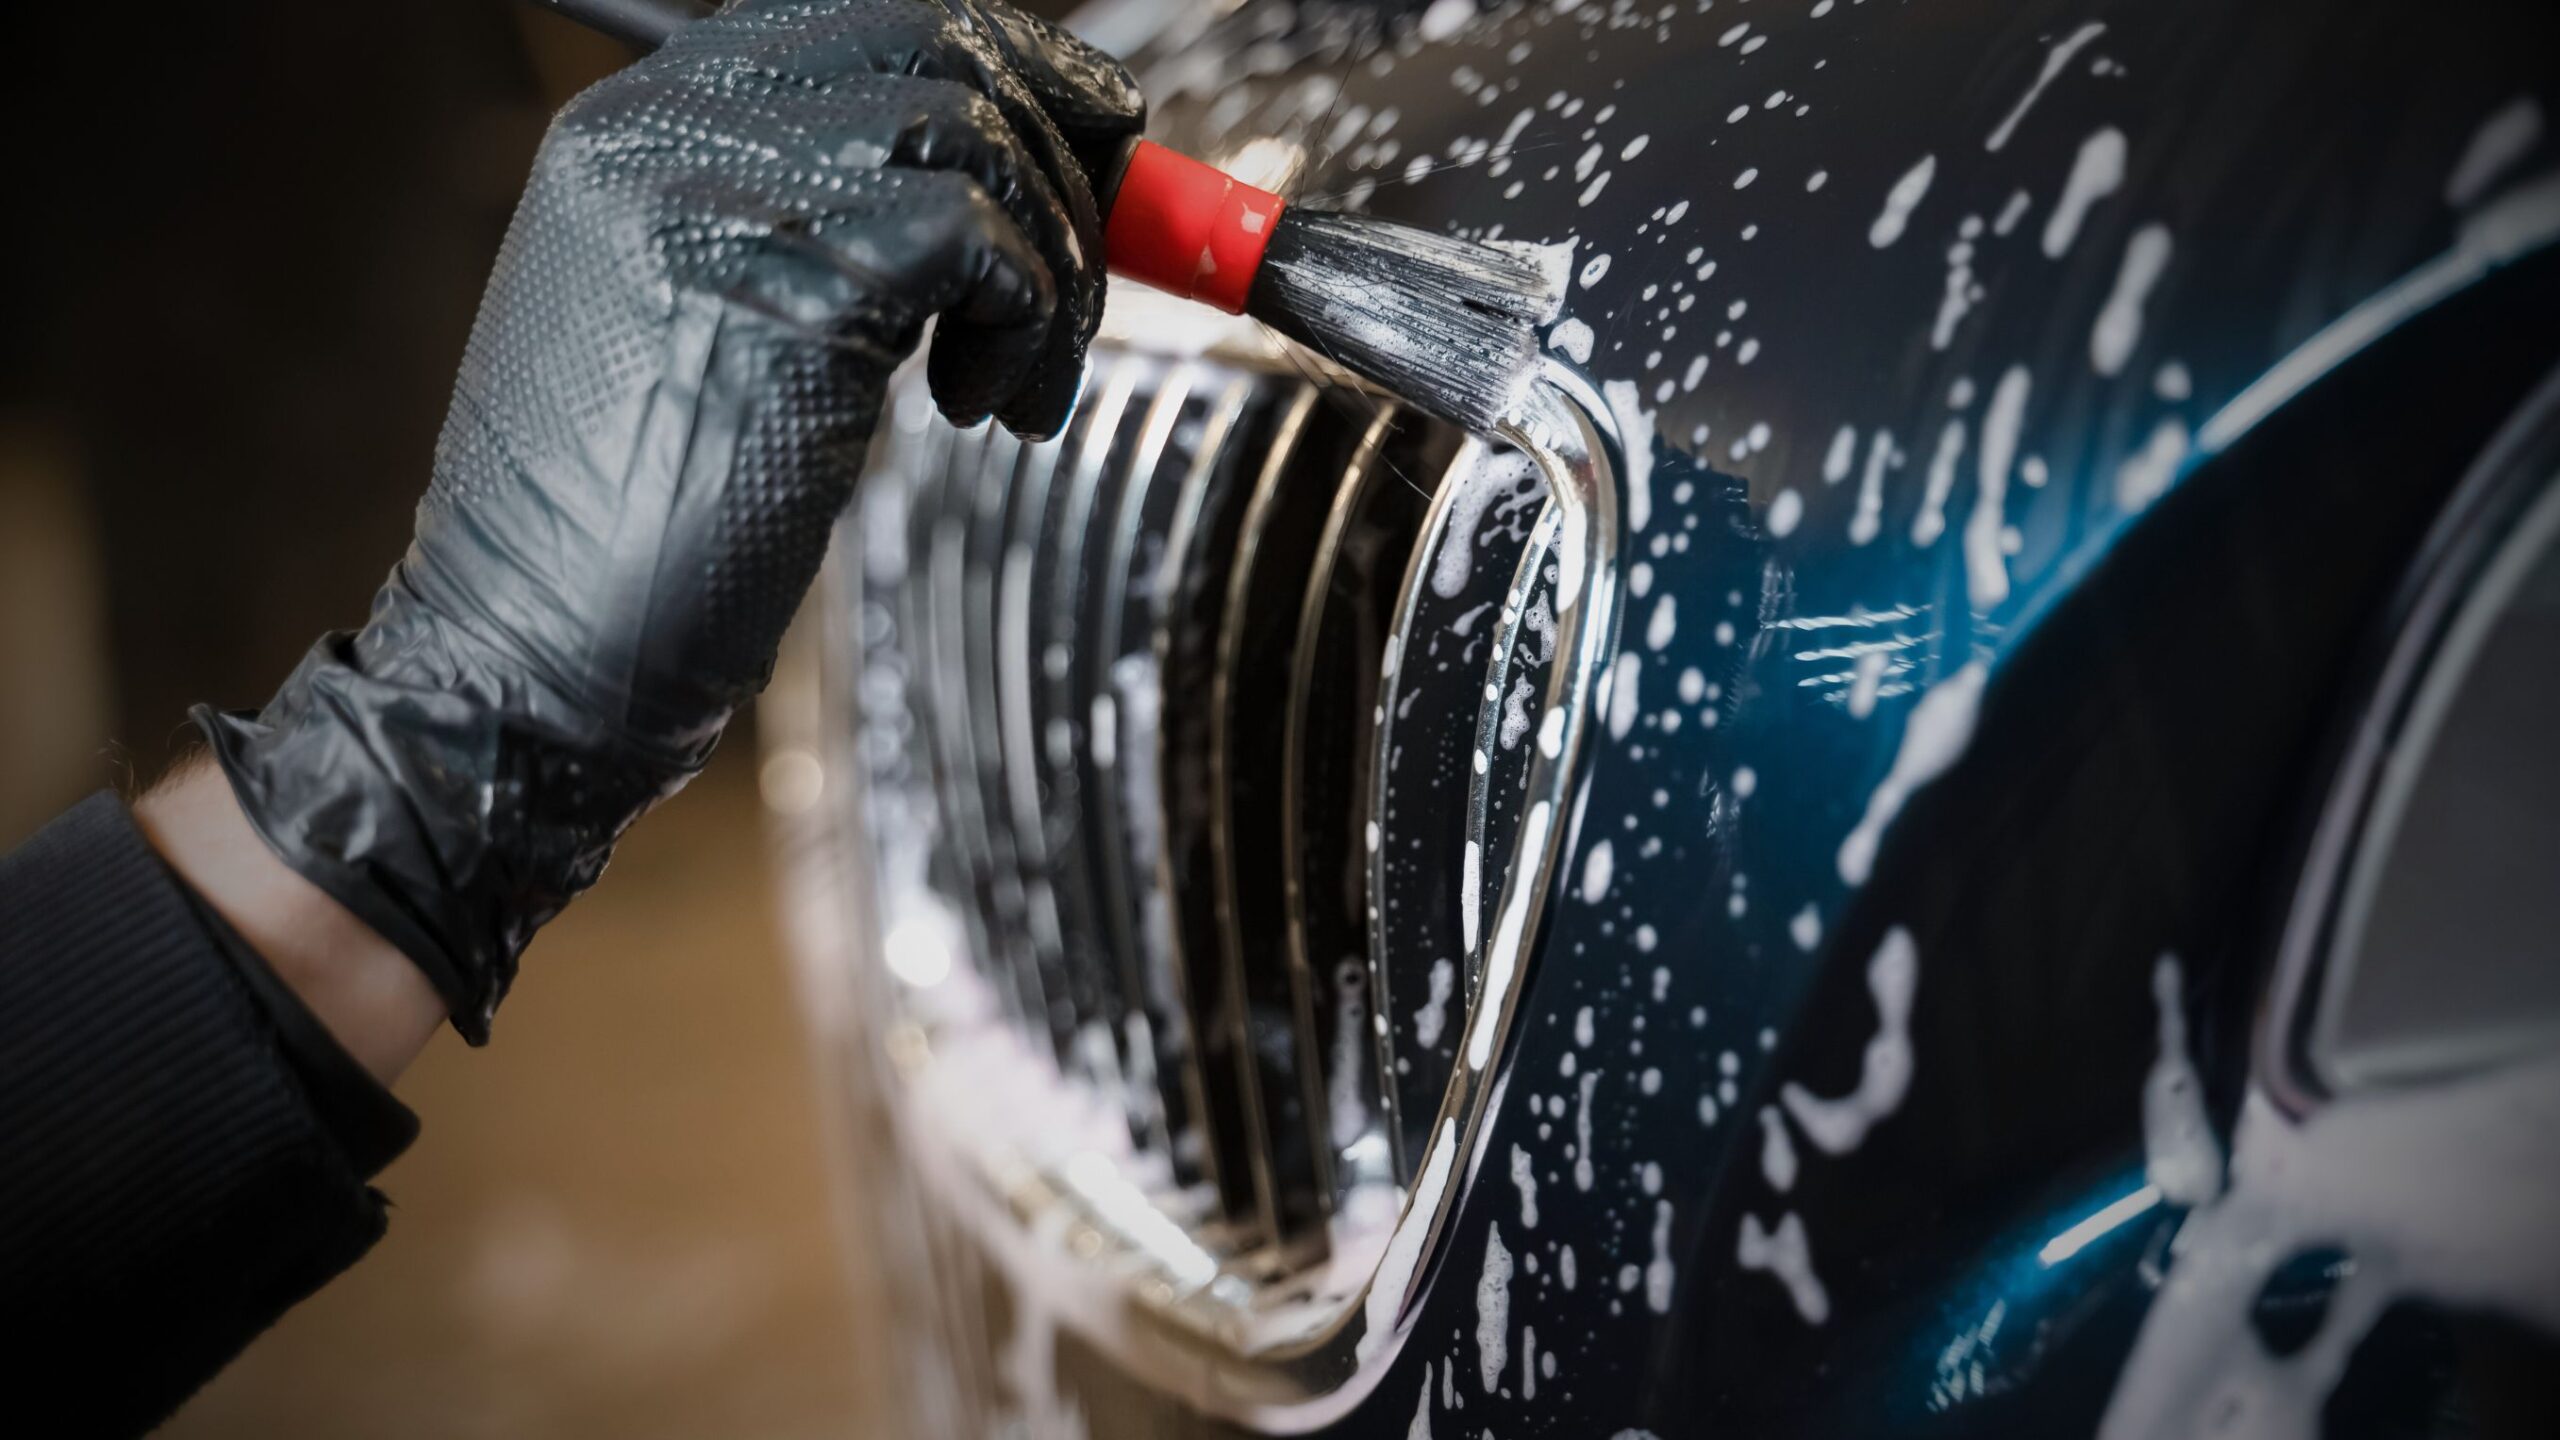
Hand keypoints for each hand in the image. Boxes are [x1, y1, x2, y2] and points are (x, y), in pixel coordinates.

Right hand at [194, 0, 1144, 1040]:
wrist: (524, 657)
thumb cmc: (628, 530)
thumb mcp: (705, 329)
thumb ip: (815, 229)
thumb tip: (996, 188)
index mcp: (636, 123)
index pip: (860, 21)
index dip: (1006, 64)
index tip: (1088, 134)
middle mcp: (668, 129)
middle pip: (934, 42)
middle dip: (1058, 144)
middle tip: (1093, 260)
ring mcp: (721, 198)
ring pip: (976, 135)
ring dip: (1053, 262)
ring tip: (1021, 380)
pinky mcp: (793, 290)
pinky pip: (983, 240)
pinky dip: (1027, 323)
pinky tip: (978, 411)